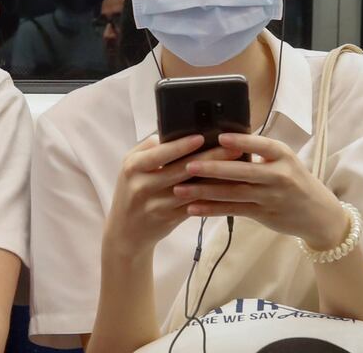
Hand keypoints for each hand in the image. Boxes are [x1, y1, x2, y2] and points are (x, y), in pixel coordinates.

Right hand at [103, 135, 242, 257]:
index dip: (181, 146)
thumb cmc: (132, 190)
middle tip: (234, 148)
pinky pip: (195, 206)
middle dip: (210, 157)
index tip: (202, 136)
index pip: (160, 153)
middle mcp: (143, 186)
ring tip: (237, 167)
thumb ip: (150, 149)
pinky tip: (228, 188)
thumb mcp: (131, 167)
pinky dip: (212, 197)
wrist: (125, 230)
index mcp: (133, 167)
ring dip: (216, 178)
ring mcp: (156, 205)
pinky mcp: (169, 219)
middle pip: (181, 170)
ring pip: (192, 190)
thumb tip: (175, 132)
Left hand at [173, 133, 348, 249]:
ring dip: (205, 191)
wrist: (318, 213)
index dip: (242, 142)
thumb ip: (257, 152)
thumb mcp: (283, 160)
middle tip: (188, 165)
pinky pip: (232, 210)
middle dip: (213, 168)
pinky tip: (192, 208)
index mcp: (282, 155)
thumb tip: (220, 139)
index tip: (220, 138)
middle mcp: (279, 175)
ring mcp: (271, 196)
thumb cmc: (293, 179)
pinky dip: (211, 209)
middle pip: (243, 171)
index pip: (262, 145)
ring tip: (180, 189)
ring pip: (233, 193)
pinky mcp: (263, 214)